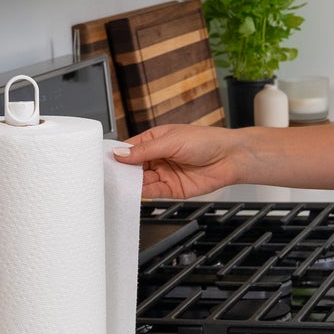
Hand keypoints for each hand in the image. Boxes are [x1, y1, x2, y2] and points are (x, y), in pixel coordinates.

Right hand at [113, 123, 242, 198]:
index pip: (130, 148)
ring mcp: (164, 174)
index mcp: (155, 140)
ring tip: (118, 186)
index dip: (117, 155)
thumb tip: (119, 153)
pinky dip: (143, 193)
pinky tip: (134, 192)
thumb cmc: (206, 141)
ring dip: (130, 184)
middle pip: (132, 167)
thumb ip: (144, 150)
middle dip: (121, 172)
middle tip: (107, 177)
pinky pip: (153, 192)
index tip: (103, 161)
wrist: (230, 158)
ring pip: (141, 181)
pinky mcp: (172, 189)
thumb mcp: (171, 141)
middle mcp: (157, 157)